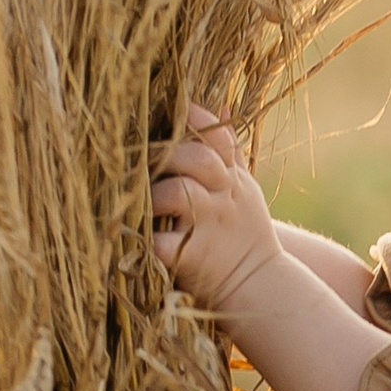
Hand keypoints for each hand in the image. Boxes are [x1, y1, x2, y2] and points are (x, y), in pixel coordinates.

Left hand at [150, 104, 282, 324]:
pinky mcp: (191, 256)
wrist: (258, 283)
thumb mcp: (244, 187)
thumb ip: (230, 151)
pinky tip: (132, 236)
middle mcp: (222, 197)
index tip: (175, 112)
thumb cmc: (244, 231)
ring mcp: (208, 226)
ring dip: (154, 193)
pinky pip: (162, 242)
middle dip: (168, 153)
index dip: (195, 121)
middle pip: (197, 158)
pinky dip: (145, 240)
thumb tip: (223, 106)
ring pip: (178, 192)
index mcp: (231, 178)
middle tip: (143, 159)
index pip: (218, 137)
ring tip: (140, 200)